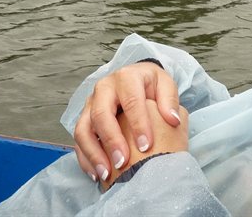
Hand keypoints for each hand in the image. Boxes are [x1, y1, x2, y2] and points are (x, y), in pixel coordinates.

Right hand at [73, 62, 181, 184]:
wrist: (136, 80)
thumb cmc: (151, 85)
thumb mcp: (165, 84)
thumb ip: (170, 100)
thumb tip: (172, 120)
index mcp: (126, 77)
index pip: (131, 100)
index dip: (138, 124)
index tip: (146, 146)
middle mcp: (104, 88)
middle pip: (101, 114)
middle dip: (111, 140)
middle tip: (123, 162)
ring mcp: (91, 104)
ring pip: (83, 129)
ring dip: (94, 153)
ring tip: (107, 174)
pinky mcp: (84, 119)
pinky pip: (79, 140)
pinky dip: (85, 159)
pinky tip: (97, 174)